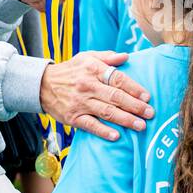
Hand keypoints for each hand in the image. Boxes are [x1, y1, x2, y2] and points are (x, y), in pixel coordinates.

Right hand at [39, 51, 153, 140]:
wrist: (42, 85)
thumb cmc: (70, 70)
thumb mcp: (86, 57)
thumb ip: (107, 57)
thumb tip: (126, 56)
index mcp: (93, 69)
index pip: (117, 79)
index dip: (134, 88)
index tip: (147, 96)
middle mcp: (87, 86)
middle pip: (115, 97)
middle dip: (135, 106)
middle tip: (150, 113)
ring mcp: (80, 103)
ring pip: (106, 112)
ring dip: (125, 120)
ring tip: (141, 126)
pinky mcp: (73, 117)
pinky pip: (90, 125)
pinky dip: (104, 131)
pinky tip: (116, 136)